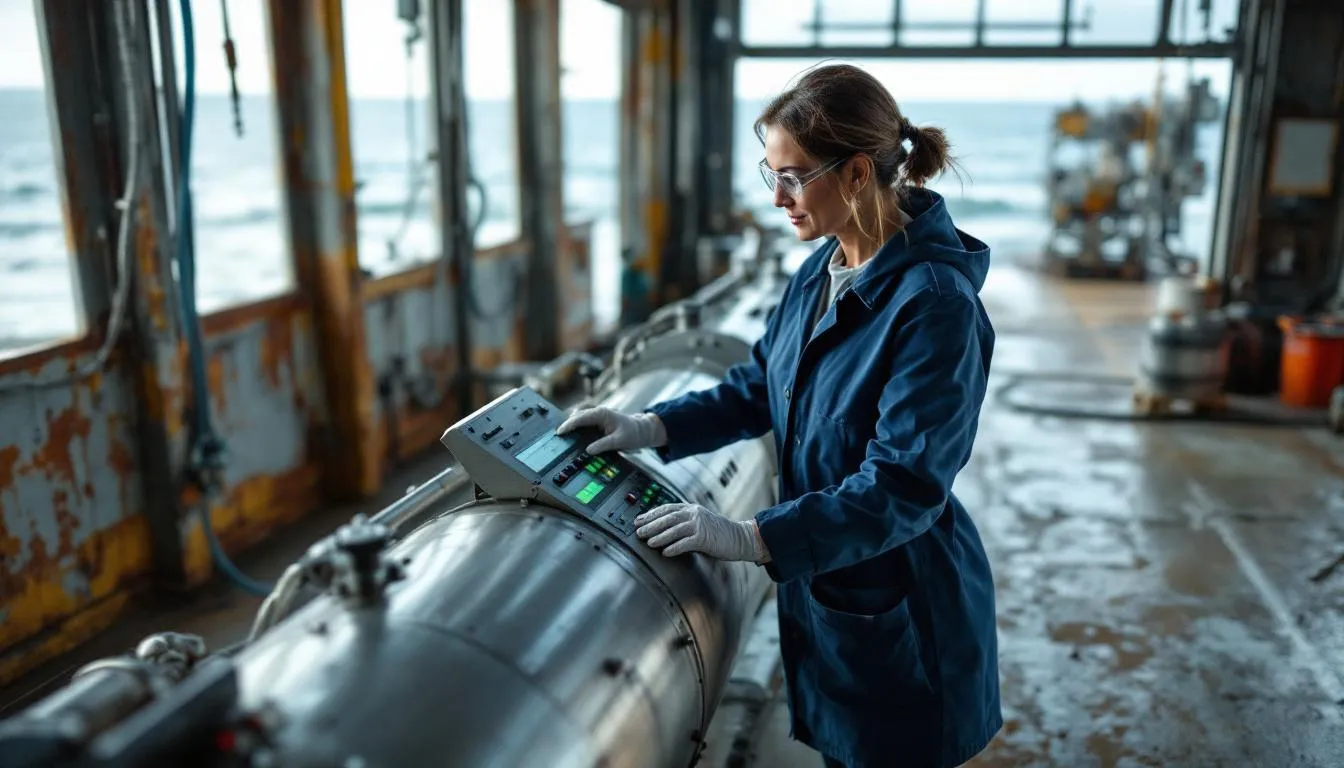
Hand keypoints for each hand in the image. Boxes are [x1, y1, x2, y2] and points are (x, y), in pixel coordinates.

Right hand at [556, 406, 667, 454]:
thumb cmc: (633, 433)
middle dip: (566, 425)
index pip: (581, 418)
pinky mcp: (597, 422)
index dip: (569, 425)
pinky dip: (576, 427)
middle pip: (577, 416)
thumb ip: (603, 445)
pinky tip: (571, 436)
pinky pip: (583, 422)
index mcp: (602, 414)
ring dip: (570, 425)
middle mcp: (598, 413)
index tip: (560, 432)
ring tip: (561, 436)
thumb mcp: (619, 441)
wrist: (642, 430)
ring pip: (579, 418)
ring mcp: (597, 416)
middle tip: (557, 436)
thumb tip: (588, 451)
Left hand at [635, 503, 768, 561]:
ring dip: (659, 536)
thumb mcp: (700, 521)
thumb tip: (662, 528)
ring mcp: (700, 525)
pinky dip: (674, 548)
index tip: (639, 520)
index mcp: (691, 508)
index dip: (651, 514)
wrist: (740, 538)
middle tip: (639, 532)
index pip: (667, 508)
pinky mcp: (705, 538)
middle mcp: (694, 514)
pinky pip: (685, 543)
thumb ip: (684, 522)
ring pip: (674, 529)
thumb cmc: (719, 532)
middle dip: (651, 525)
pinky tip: (665, 552)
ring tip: (649, 542)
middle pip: (668, 517)